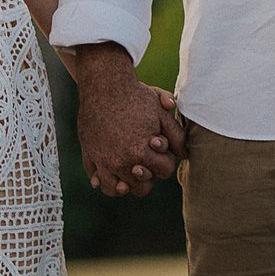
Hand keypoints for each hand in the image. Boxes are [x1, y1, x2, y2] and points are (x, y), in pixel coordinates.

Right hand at [70, 48, 184, 195]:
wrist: (104, 85)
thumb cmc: (136, 96)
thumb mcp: (162, 112)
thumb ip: (176, 135)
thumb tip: (184, 154)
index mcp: (141, 152)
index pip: (164, 171)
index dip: (166, 161)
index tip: (159, 150)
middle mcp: (121, 162)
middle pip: (141, 188)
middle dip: (148, 176)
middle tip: (145, 163)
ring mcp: (103, 161)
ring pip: (116, 190)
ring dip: (125, 184)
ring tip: (129, 172)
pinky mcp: (90, 156)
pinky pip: (97, 180)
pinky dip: (103, 181)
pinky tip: (112, 172)